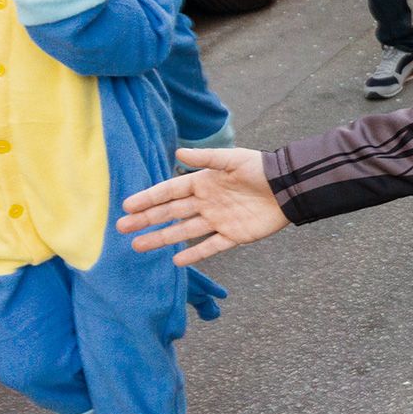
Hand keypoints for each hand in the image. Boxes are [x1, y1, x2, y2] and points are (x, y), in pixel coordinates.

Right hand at [117, 148, 288, 266]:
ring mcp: (219, 220)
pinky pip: (211, 246)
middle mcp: (207, 202)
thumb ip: (207, 158)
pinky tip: (176, 260)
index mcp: (204, 182)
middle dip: (146, 220)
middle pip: (171, 213)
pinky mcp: (235, 235)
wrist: (290, 187)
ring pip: (184, 231)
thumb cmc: (261, 169)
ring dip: (161, 238)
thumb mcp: (233, 159)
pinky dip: (195, 253)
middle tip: (122, 228)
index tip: (127, 206)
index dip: (149, 198)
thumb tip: (178, 153)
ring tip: (138, 246)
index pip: (170, 191)